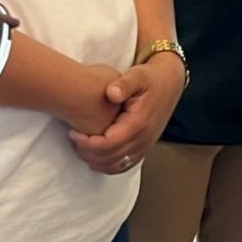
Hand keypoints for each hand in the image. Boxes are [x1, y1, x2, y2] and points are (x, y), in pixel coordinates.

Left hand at [68, 52, 184, 173]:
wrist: (169, 85)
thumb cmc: (150, 79)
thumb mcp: (137, 75)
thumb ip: (124, 83)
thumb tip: (111, 93)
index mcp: (138, 123)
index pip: (108, 144)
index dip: (87, 143)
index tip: (72, 132)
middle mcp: (143, 139)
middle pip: (109, 157)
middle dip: (86, 152)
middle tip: (72, 138)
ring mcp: (144, 146)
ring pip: (115, 165)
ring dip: (95, 160)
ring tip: (80, 147)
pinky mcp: (143, 148)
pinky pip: (124, 166)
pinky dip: (107, 166)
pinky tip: (94, 158)